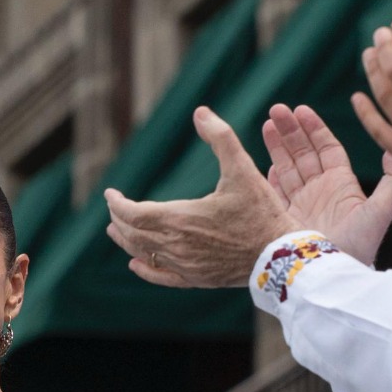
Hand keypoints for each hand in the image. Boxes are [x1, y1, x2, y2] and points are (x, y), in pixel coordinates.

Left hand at [106, 107, 295, 287]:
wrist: (282, 255)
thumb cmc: (262, 211)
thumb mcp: (243, 169)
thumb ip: (221, 138)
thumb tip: (201, 111)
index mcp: (181, 219)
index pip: (133, 214)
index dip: (117, 204)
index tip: (110, 193)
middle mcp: (177, 246)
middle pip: (133, 234)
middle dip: (119, 219)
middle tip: (114, 208)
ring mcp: (185, 266)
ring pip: (143, 254)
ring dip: (127, 240)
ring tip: (115, 230)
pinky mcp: (196, 279)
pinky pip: (161, 277)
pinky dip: (144, 269)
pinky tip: (135, 263)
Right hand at [260, 104, 391, 263]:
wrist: (333, 277)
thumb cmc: (360, 245)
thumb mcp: (381, 210)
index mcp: (341, 184)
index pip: (327, 148)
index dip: (314, 128)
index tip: (301, 110)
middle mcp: (320, 192)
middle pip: (303, 153)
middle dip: (291, 130)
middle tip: (277, 109)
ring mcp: (300, 205)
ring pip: (286, 168)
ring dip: (277, 146)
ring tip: (268, 123)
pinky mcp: (283, 220)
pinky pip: (273, 193)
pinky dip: (268, 177)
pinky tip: (261, 162)